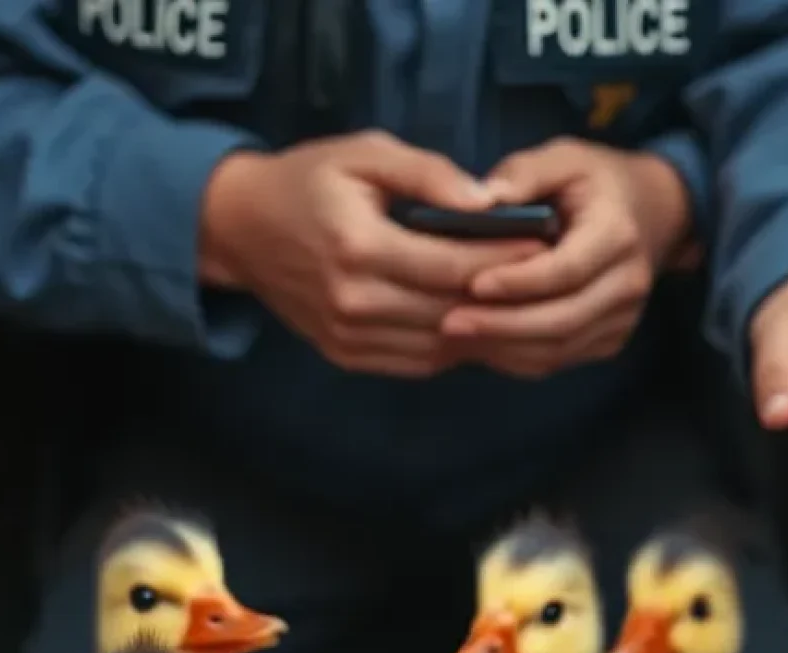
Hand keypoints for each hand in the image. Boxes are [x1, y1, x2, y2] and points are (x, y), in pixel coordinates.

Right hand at [199, 133, 544, 375]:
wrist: (240, 230)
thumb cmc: (307, 181)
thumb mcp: (363, 154)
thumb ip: (426, 173)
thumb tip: (486, 200)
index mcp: (360, 248)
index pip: (452, 266)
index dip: (504, 261)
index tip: (544, 247)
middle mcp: (355, 302)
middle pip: (452, 312)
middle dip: (504, 297)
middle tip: (547, 279)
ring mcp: (350, 337)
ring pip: (442, 346)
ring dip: (485, 330)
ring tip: (521, 305)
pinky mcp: (348, 357)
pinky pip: (419, 363)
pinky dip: (454, 348)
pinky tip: (478, 325)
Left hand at [438, 140, 692, 378]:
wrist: (652, 213)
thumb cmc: (597, 182)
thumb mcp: (565, 157)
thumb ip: (525, 173)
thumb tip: (481, 198)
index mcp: (617, 235)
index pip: (564, 271)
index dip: (518, 283)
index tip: (472, 284)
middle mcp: (628, 284)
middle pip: (562, 320)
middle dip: (503, 326)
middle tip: (451, 322)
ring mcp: (623, 319)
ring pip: (559, 349)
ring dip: (506, 348)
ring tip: (458, 336)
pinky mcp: (611, 340)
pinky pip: (560, 360)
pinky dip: (518, 358)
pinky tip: (482, 344)